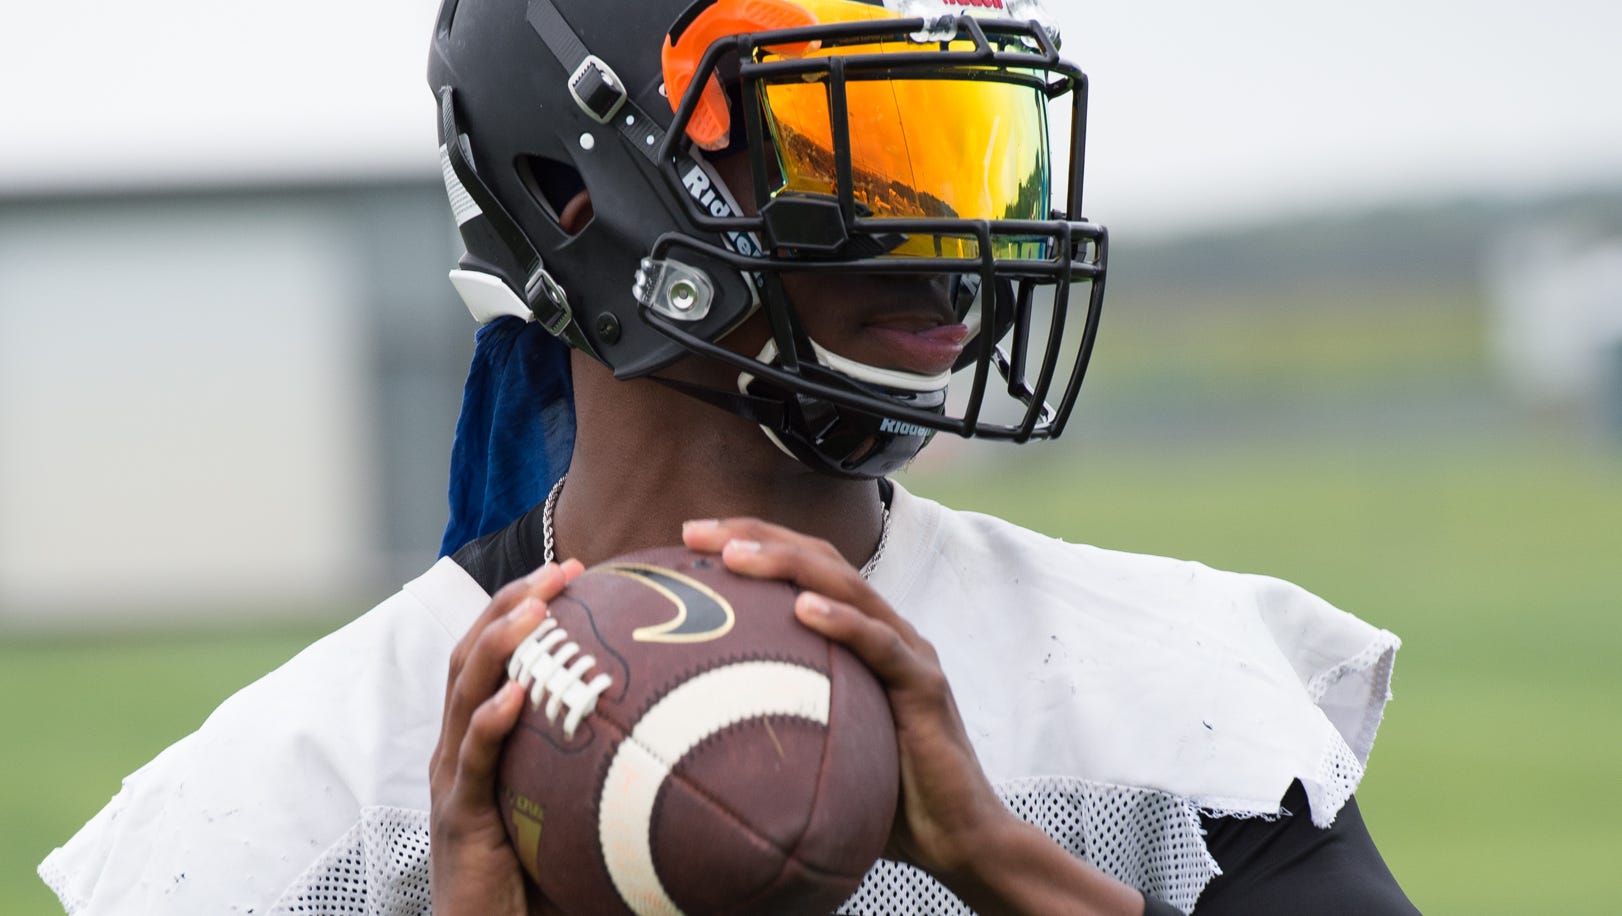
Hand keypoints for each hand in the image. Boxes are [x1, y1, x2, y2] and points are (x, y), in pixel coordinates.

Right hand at [429, 560, 584, 915]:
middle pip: (472, 652)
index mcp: (481, 738)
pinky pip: (473, 760)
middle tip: (562, 569)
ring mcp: (453, 780)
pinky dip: (490, 721)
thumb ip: (608, 763)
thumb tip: (687, 732)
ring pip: (464, 691)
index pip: (493, 652)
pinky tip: (517, 695)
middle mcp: (459, 748)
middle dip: (513, 602)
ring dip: (498, 643)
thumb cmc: (542, 875)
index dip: (524, 604)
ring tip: (535, 610)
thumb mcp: (577, 805)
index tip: (574, 570)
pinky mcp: (458, 818)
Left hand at [680, 518, 1009, 878]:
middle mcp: (886, 630)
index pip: (803, 569)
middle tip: (693, 532)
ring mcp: (909, 652)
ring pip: (848, 586)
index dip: (750, 542)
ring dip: (788, 563)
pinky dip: (842, 622)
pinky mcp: (925, 685)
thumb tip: (686, 733)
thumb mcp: (816, 746)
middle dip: (755, 535)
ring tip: (733, 556)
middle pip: (819, 560)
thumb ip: (772, 721)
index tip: (688, 537)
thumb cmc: (882, 798)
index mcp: (860, 635)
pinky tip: (802, 611)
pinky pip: (881, 645)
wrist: (959, 838)